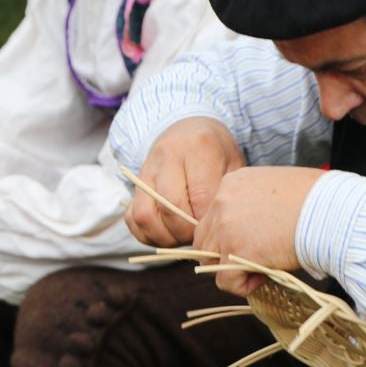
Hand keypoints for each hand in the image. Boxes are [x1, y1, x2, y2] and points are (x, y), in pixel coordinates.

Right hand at [125, 117, 245, 246]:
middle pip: (170, 207)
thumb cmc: (216, 152)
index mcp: (198, 148)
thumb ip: (227, 192)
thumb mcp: (233, 163)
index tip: (215, 226)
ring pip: (145, 215)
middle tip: (199, 235)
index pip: (200, 198)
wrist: (188, 129)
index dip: (206, 221)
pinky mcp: (134, 184)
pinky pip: (132, 218)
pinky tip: (167, 233)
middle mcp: (167, 155)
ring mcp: (146, 169)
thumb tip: (216, 226)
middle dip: (186, 231)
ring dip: (164, 237)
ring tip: (182, 237)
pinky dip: (147, 234)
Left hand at [191, 166, 324, 296]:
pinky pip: (224, 281)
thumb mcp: (276, 191)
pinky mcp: (235, 251)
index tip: (256, 241)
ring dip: (232, 270)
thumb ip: (255, 206)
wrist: (332, 211)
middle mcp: (222, 201)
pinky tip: (264, 277)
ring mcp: (225, 226)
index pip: (213, 216)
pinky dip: (242, 286)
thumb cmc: (317, 200)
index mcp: (232, 183)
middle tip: (254, 260)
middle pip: (204, 239)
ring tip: (261, 269)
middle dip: (224, 255)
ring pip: (209, 261)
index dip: (230, 235)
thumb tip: (251, 232)